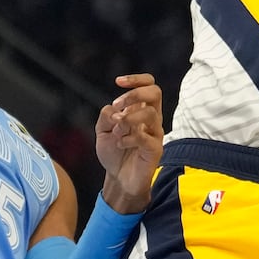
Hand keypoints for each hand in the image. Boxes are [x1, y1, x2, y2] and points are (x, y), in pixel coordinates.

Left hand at [96, 73, 163, 213]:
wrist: (119, 179)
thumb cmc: (114, 153)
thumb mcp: (102, 130)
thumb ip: (106, 116)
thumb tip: (115, 110)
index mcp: (140, 110)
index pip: (149, 85)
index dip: (136, 79)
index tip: (118, 81)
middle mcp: (151, 118)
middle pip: (156, 92)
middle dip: (134, 94)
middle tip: (118, 106)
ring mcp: (155, 133)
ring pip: (151, 113)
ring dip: (128, 119)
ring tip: (116, 131)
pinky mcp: (155, 149)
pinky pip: (145, 137)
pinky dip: (128, 138)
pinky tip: (120, 144)